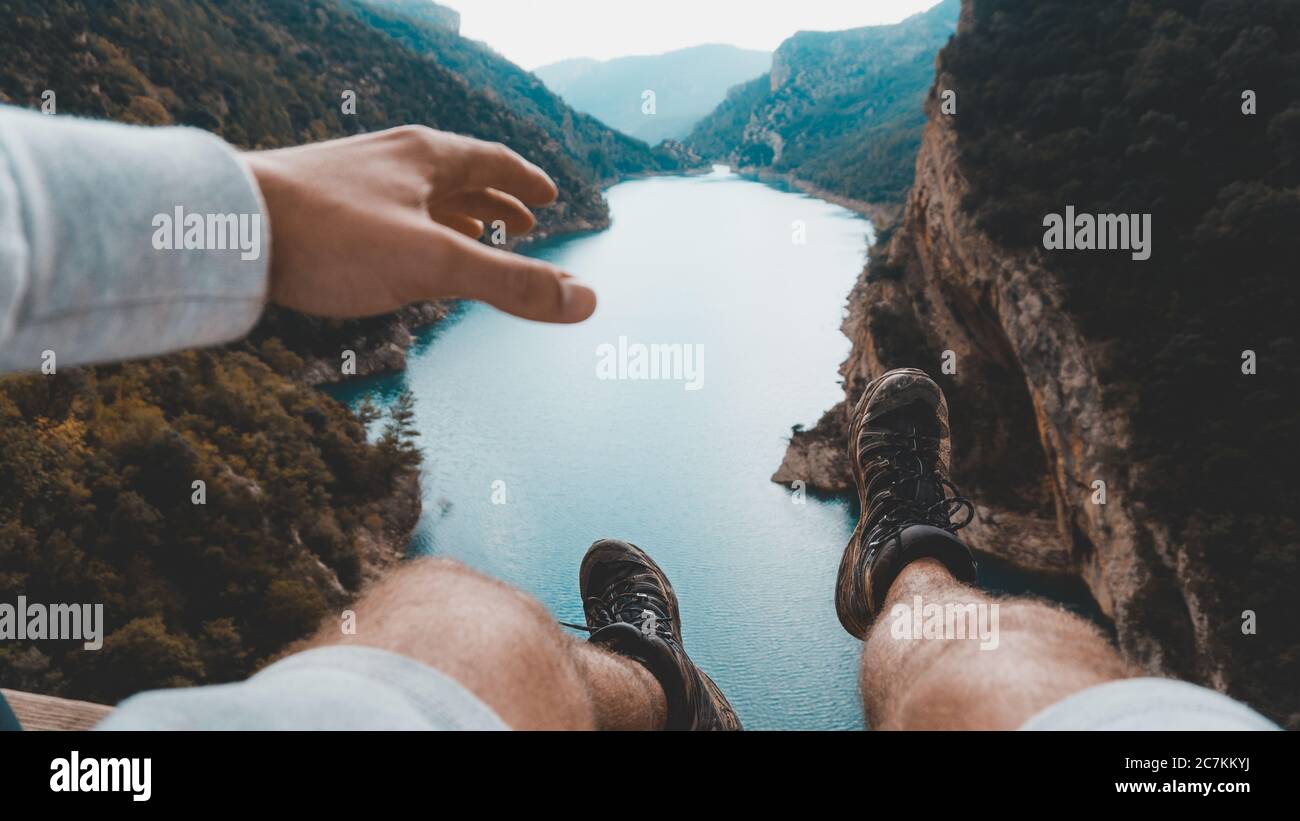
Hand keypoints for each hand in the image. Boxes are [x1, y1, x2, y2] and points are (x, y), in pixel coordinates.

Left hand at [243, 125, 596, 322]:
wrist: (223, 227)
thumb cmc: (330, 236)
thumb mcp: (434, 264)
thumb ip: (510, 283)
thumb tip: (586, 301)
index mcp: (426, 156)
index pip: (493, 161)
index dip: (526, 183)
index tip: (550, 197)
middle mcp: (391, 158)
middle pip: (459, 175)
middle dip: (496, 200)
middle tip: (525, 223)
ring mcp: (353, 179)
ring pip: (420, 195)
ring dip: (455, 215)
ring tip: (474, 236)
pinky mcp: (320, 204)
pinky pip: (387, 212)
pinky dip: (414, 229)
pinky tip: (403, 253)